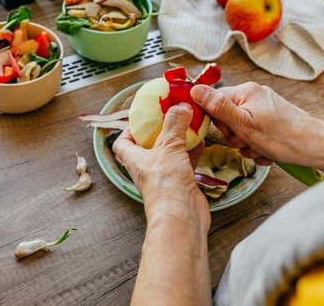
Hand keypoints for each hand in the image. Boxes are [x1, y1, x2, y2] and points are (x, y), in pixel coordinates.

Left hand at [114, 103, 212, 304]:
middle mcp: (147, 167)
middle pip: (148, 145)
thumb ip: (174, 124)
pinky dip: (192, 149)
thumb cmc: (165, 184)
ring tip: (188, 122)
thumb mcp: (167, 146)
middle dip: (159, 130)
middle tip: (169, 115)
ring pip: (170, 152)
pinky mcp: (181, 181)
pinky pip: (185, 161)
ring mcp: (165, 175)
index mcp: (134, 158)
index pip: (122, 143)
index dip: (128, 130)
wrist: (181, 216)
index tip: (141, 117)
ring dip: (178, 138)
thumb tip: (180, 105)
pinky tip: (201, 139)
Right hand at [191, 82, 323, 172]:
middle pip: (227, 117)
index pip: (214, 101)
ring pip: (241, 129)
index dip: (217, 121)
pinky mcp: (273, 120)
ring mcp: (265, 108)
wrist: (316, 146)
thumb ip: (218, 107)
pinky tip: (267, 152)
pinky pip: (254, 133)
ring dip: (247, 144)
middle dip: (235, 136)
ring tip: (260, 149)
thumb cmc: (283, 137)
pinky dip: (258, 145)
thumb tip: (195, 90)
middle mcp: (255, 95)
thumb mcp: (244, 125)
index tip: (228, 132)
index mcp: (246, 91)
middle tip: (247, 143)